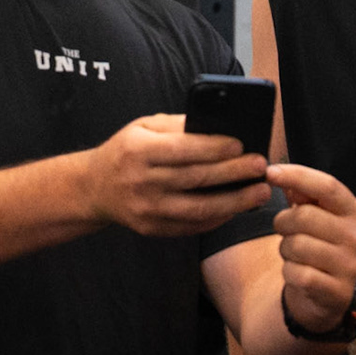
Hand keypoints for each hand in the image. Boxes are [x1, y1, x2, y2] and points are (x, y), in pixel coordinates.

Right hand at [84, 114, 269, 236]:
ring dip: (234, 202)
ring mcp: (147, 209)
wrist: (94, 188)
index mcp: (138, 151)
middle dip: (233, 173)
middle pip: (195, 179)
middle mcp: (141, 182)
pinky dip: (218, 218)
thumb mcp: (143, 127)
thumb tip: (217, 126)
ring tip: (260, 192)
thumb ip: (176, 125)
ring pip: (198, 208)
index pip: (182, 150)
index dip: (213, 148)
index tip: (241, 145)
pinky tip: (237, 208)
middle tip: (261, 166)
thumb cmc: (126, 151)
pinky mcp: (152, 229)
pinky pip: (191, 226)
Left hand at [265, 162, 355, 334]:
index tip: (269, 172)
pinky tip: (298, 274)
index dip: (297, 175)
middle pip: (304, 216)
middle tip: (285, 230)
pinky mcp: (336, 292)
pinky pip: (297, 274)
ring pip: (296, 245)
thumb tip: (281, 172)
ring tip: (295, 255)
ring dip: (285, 250)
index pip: (327, 186)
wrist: (326, 296)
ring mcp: (349, 266)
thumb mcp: (316, 216)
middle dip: (283, 222)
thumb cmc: (318, 245)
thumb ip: (302, 192)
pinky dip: (289, 272)